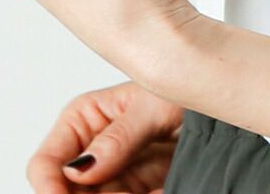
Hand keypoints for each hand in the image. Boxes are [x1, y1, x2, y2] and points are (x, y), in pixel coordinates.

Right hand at [27, 81, 182, 192]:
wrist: (222, 101)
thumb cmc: (184, 86)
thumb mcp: (153, 105)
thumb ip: (118, 137)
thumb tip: (79, 166)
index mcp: (84, 119)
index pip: (47, 162)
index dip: (49, 188)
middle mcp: (95, 151)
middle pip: (69, 192)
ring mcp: (118, 177)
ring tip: (146, 187)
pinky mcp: (142, 191)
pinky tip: (156, 189)